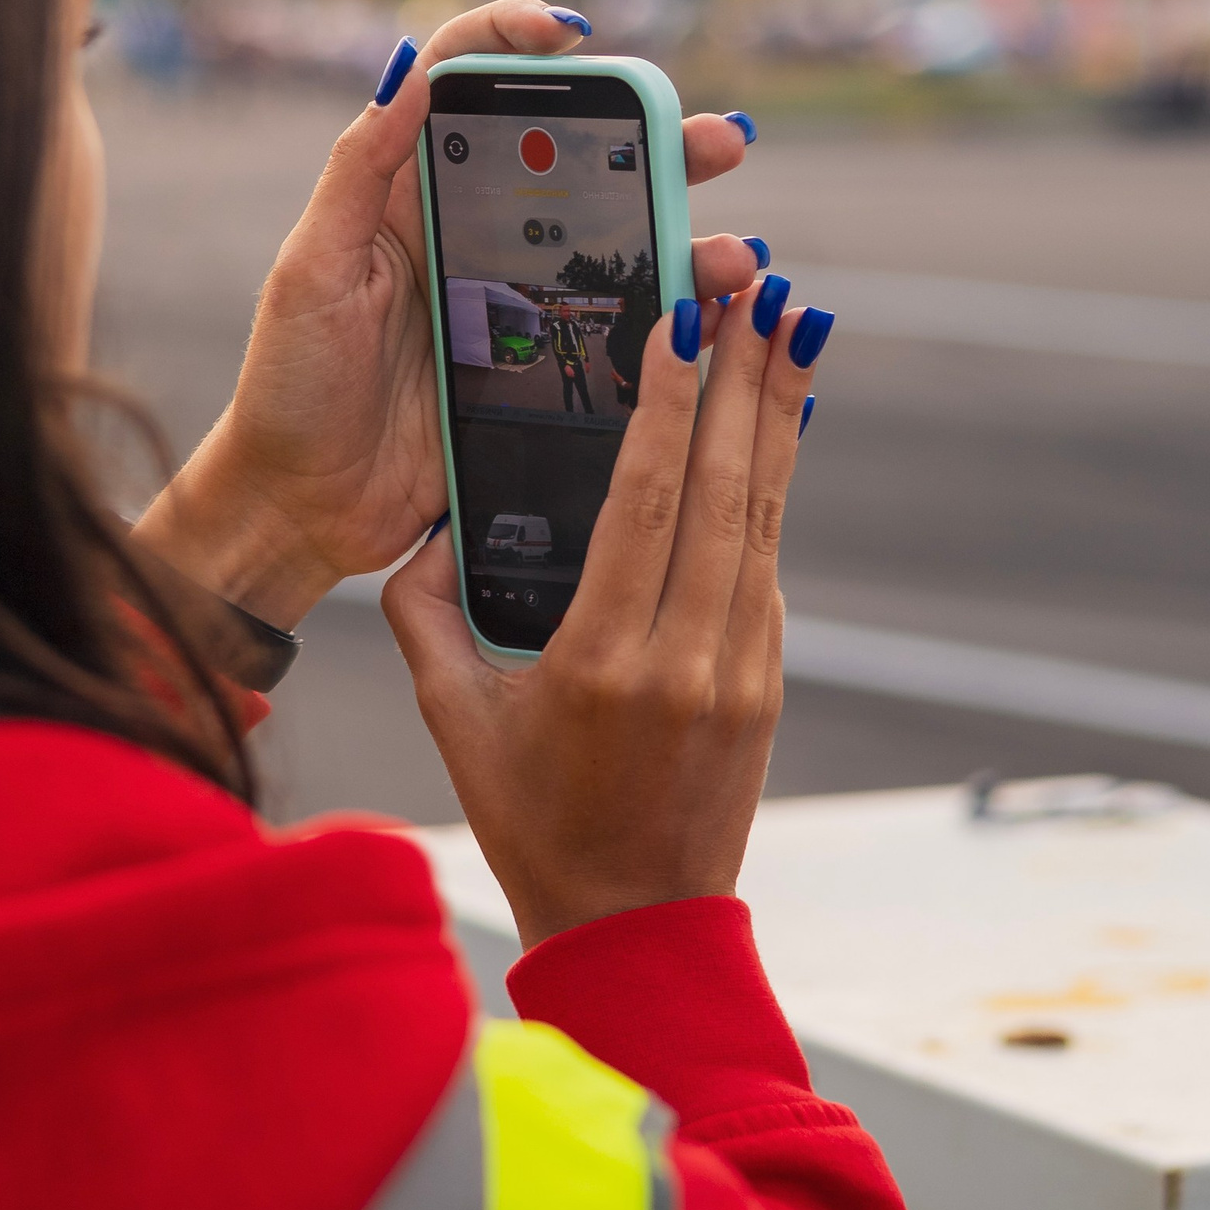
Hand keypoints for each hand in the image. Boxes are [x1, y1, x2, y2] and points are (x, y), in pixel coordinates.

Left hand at [132, 0, 763, 626]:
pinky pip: (618, 325)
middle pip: (574, 160)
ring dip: (685, 237)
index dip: (514, 39)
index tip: (570, 34)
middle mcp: (472, 234)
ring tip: (737, 254)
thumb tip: (409, 72)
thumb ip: (358, 169)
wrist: (302, 505)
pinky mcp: (540, 367)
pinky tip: (719, 316)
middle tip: (714, 138)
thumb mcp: (311, 270)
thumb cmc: (290, 385)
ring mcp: (514, 301)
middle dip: (655, 138)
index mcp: (409, 194)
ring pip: (615, 245)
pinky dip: (677, 314)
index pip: (466, 85)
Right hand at [382, 272, 821, 946]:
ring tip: (790, 322)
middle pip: (721, 488)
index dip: (669, 405)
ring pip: (761, 514)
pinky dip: (773, 480)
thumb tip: (418, 532)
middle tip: (757, 282)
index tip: (683, 320)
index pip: (645, 503)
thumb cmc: (530, 821)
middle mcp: (686, 659)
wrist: (637, 927)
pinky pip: (766, 558)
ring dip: (777, 411)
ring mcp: (740, 669)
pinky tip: (778, 419)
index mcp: (602, 663)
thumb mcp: (454, 722)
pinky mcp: (767, 679)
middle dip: (742, 374)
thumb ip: (423, 618)